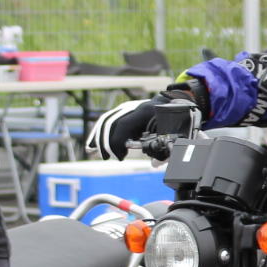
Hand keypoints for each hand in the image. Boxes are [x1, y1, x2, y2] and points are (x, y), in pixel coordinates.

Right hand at [87, 79, 203, 159]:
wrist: (173, 102)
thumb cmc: (174, 120)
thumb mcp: (173, 133)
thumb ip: (165, 149)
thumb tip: (155, 164)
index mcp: (145, 112)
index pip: (123, 125)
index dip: (117, 142)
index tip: (120, 156)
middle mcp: (133, 107)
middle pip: (111, 122)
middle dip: (105, 142)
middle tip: (107, 157)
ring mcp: (127, 107)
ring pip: (106, 120)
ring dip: (99, 137)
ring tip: (95, 152)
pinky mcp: (123, 111)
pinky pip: (107, 120)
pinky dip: (100, 132)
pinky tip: (93, 143)